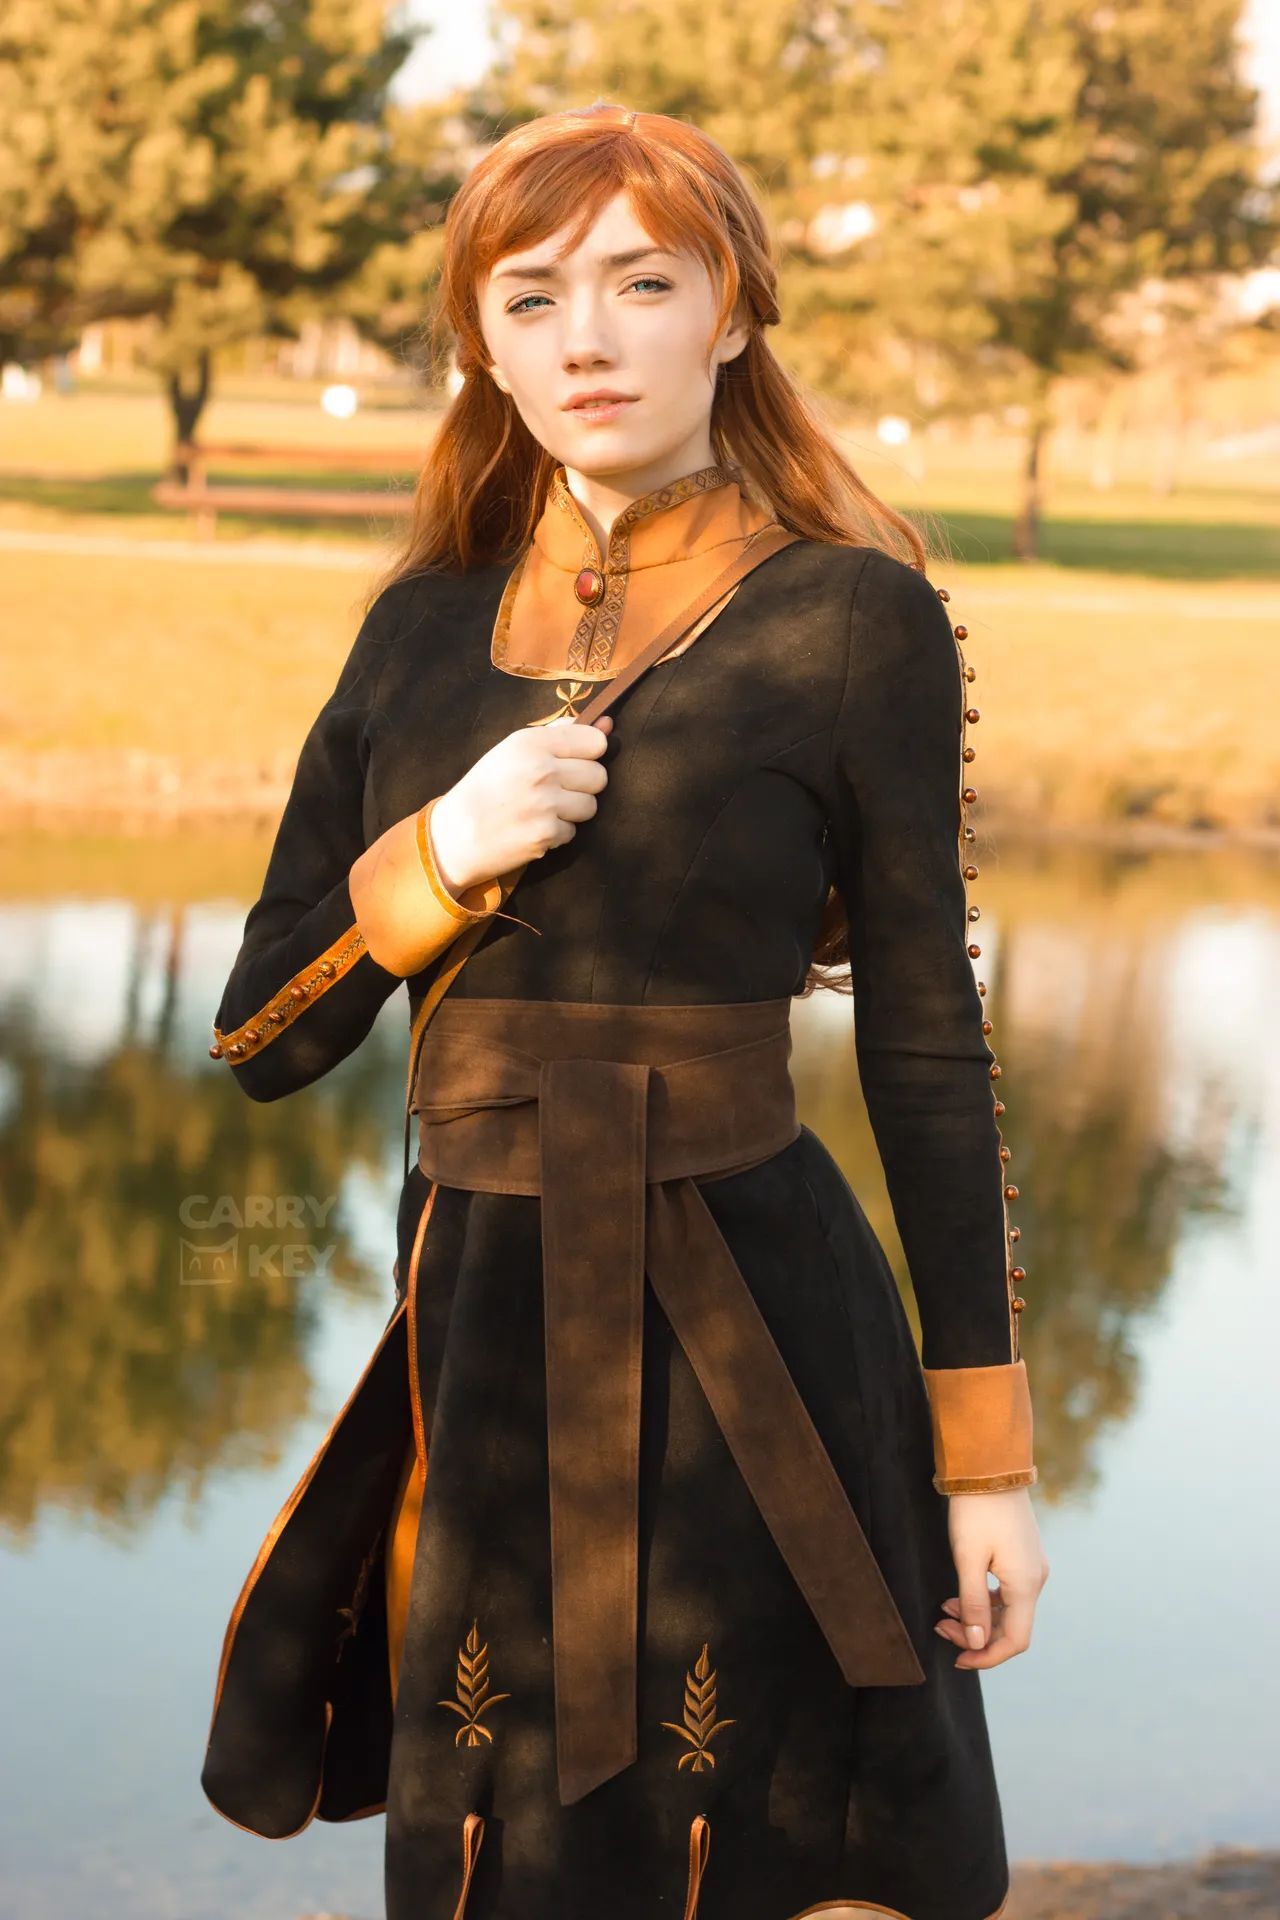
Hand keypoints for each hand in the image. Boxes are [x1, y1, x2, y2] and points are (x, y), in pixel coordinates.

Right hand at [430, 714, 612, 894]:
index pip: (595, 741)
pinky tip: (534, 828)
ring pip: (591, 806)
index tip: (574, 762)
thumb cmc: (485, 789)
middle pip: (599, 776)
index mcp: (531, 742)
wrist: (455, 835)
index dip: (590, 753)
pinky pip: (573, 831)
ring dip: (573, 811)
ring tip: (545, 810)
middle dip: (584, 785)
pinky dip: (558, 833)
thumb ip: (559, 735)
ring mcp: (545, 804)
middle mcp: (541, 770)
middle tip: (558, 790)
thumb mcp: (511, 751)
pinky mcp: (546, 834)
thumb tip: (607, 725)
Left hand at [933, 1486, 1048, 1669]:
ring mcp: (1031, 1566)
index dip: (987, 1656)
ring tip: (944, 1612)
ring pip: (1007, 1609)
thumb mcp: (968, 1559)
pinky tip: (959, 1595)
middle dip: (976, 1635)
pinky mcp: (1022, 1555)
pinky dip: (984, 1599)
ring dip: (978, 1617)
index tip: (958, 1659)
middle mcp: (1035, 1579)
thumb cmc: (976, 1511)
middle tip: (941, 1628)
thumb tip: (977, 1644)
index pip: (1015, 1640)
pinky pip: (1007, 1591)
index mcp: (1026, 1584)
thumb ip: (973, 1603)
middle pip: (1010, 1626)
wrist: (990, 1467)